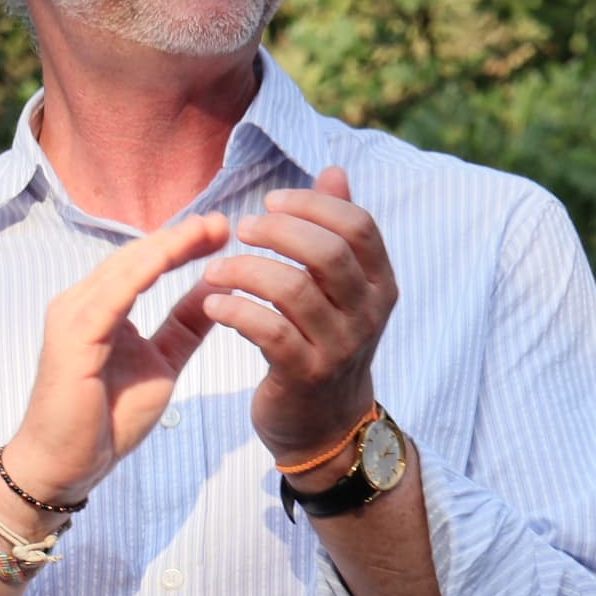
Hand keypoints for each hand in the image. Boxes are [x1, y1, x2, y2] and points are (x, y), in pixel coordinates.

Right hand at [3, 211, 230, 508]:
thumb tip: (216, 291)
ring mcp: (73, 316)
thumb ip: (184, 327)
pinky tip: (170, 256)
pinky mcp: (71, 337)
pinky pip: (111, 296)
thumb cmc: (108, 418)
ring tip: (206, 229)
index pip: (146, 264)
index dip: (183, 245)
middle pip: (137, 258)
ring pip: (125, 269)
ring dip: (166, 246)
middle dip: (180, 237)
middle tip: (223, 221)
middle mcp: (83, 303)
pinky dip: (141, 273)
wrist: (68, 463)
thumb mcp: (162, 364)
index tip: (224, 231)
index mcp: (103, 306)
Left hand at [195, 165, 398, 472]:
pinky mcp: (304, 375)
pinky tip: (213, 304)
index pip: (360, 226)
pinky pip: (269, 332)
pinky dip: (235, 310)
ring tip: (217, 269)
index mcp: (381, 284)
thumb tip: (335, 170)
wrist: (326, 424)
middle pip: (328, 253)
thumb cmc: (325, 341)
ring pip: (293, 290)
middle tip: (243, 229)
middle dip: (279, 232)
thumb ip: (338, 229)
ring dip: (246, 270)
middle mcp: (368, 314)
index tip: (273, 201)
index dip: (314, 204)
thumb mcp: (342, 287)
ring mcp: (340, 347)